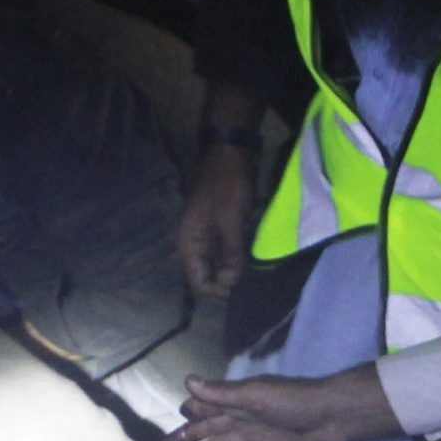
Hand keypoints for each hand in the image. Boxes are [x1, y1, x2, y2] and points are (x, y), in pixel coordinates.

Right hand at [173, 365, 394, 440]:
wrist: (331, 417)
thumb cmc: (294, 401)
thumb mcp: (255, 395)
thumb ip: (221, 394)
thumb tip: (186, 382)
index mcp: (237, 401)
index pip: (207, 406)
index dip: (191, 412)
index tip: (175, 418)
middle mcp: (243, 418)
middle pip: (209, 430)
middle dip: (188, 438)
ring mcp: (256, 438)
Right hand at [178, 143, 255, 300]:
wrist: (230, 150)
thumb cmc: (227, 183)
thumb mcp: (231, 220)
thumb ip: (230, 254)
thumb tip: (230, 284)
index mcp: (189, 243)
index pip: (198, 283)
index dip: (217, 290)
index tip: (239, 286)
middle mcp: (194, 243)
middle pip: (206, 276)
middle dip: (225, 282)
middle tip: (248, 280)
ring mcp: (206, 235)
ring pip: (216, 265)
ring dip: (231, 270)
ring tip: (251, 271)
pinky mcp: (218, 227)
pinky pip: (224, 251)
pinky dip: (235, 256)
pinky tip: (249, 256)